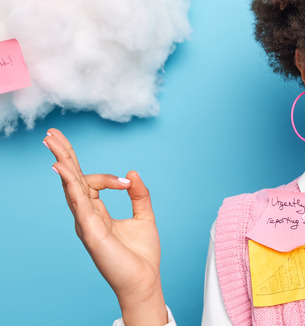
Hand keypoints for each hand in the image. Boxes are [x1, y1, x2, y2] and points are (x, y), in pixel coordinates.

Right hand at [45, 128, 167, 325]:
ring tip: (52, 142)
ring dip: (63, 163)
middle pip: (71, 179)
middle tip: (52, 134)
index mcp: (97, 211)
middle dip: (63, 155)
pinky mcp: (90, 231)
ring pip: (70, 187)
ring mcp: (86, 223)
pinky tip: (62, 169)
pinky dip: (70, 185)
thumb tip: (132, 172)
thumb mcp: (144, 216)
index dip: (107, 176)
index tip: (127, 181)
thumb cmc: (141, 254)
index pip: (90, 182)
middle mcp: (86, 215)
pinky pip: (78, 203)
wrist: (144, 279)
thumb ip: (139, 194)